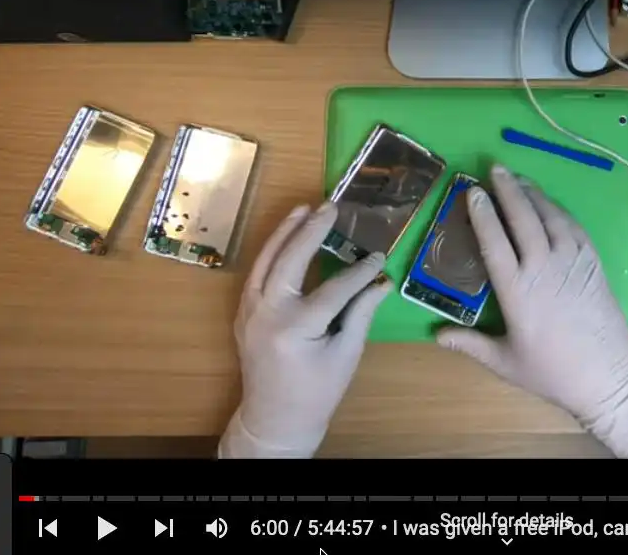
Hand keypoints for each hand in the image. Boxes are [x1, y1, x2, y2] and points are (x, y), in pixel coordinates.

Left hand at [219, 202, 387, 457]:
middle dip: (311, 232)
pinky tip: (288, 234)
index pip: (334, 288)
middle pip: (289, 260)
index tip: (380, 256)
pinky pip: (257, 272)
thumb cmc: (316, 392)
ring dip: (285, 232)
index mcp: (295, 328)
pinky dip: (272, 250)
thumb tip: (383, 280)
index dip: (359, 271)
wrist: (274, 420)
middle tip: (331, 208)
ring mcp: (249, 310)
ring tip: (305, 208)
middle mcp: (266, 313)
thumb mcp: (346, 355)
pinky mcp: (244, 311)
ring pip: (265, 260)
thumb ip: (361, 312)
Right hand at [437, 166, 627, 457]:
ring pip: (549, 216)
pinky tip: (548, 203)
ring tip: (517, 179)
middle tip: (495, 168)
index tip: (472, 191)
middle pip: (523, 218)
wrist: (608, 375)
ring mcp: (572, 261)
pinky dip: (557, 209)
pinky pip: (573, 226)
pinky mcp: (592, 262)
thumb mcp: (505, 362)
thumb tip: (436, 335)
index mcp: (517, 290)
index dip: (482, 213)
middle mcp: (544, 267)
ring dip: (532, 194)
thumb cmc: (552, 372)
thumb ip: (469, 344)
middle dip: (507, 190)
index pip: (494, 241)